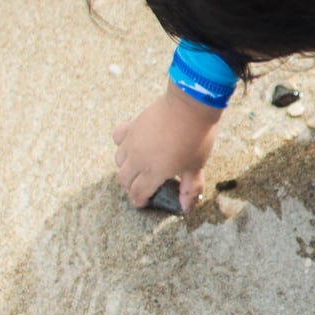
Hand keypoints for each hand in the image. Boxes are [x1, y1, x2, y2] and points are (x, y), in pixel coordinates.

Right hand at [112, 79, 222, 211]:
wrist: (191, 107)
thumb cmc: (197, 138)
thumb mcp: (196, 166)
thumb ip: (189, 188)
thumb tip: (185, 208)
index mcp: (153, 172)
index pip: (138, 193)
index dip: (139, 201)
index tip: (142, 202)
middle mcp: (137, 159)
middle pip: (124, 179)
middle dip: (131, 187)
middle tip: (142, 187)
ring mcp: (132, 141)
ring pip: (119, 160)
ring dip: (126, 167)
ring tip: (139, 167)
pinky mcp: (132, 126)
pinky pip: (118, 138)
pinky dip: (122, 144)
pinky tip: (133, 144)